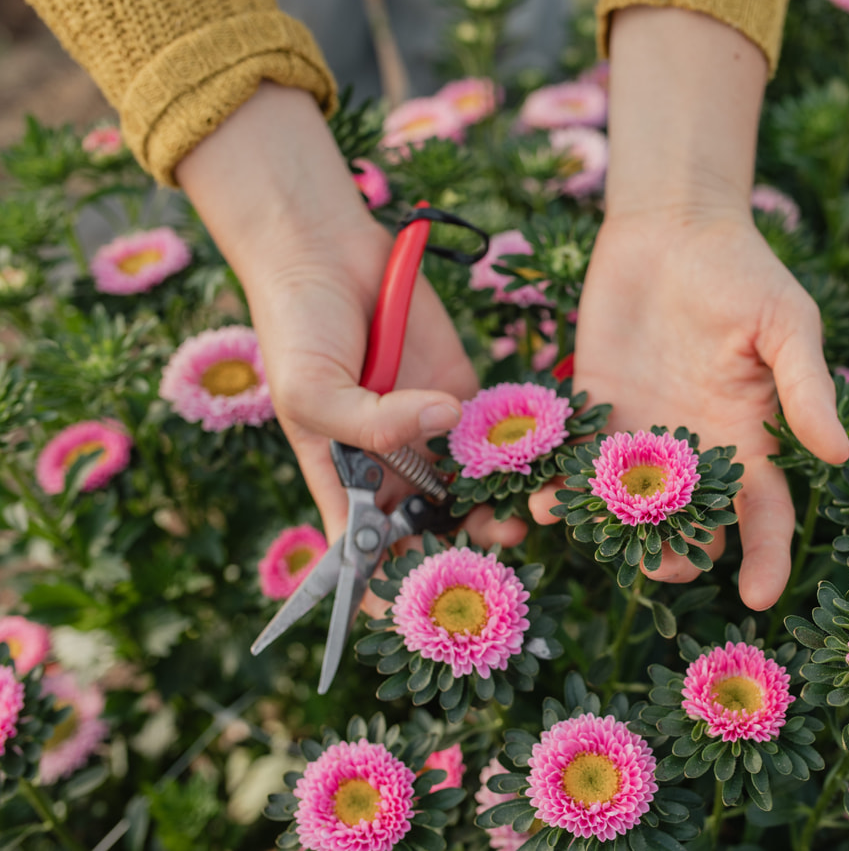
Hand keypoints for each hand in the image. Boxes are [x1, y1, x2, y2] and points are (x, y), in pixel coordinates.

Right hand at [175, 84, 523, 581]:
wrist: (328, 251)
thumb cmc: (299, 328)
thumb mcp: (313, 390)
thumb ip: (372, 422)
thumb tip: (443, 422)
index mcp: (345, 480)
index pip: (364, 552)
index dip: (384, 590)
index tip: (414, 612)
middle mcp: (392, 466)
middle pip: (430, 531)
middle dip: (457, 556)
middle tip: (487, 569)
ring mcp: (431, 430)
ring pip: (471, 492)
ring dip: (494, 514)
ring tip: (514, 526)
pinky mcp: (466, 393)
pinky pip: (497, 434)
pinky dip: (517, 456)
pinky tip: (534, 470)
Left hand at [531, 206, 848, 608]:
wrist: (673, 226)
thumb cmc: (742, 271)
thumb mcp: (786, 323)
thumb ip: (805, 388)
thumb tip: (838, 456)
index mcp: (749, 439)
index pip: (765, 515)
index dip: (767, 559)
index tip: (758, 598)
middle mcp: (694, 450)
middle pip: (688, 528)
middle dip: (674, 557)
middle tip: (657, 563)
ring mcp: (640, 433)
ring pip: (622, 507)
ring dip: (604, 528)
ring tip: (583, 528)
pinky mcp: (593, 407)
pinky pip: (573, 461)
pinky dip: (557, 483)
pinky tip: (538, 495)